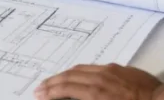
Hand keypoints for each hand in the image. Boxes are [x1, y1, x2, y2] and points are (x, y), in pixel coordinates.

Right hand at [34, 64, 161, 99]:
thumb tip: (73, 96)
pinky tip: (81, 75)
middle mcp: (101, 78)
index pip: (65, 88)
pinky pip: (96, 67)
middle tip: (41, 87)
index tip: (40, 94)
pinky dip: (83, 71)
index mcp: (95, 92)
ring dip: (65, 75)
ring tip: (56, 80)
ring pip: (81, 69)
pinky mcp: (123, 69)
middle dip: (53, 82)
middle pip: (69, 76)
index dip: (50, 91)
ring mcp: (112, 71)